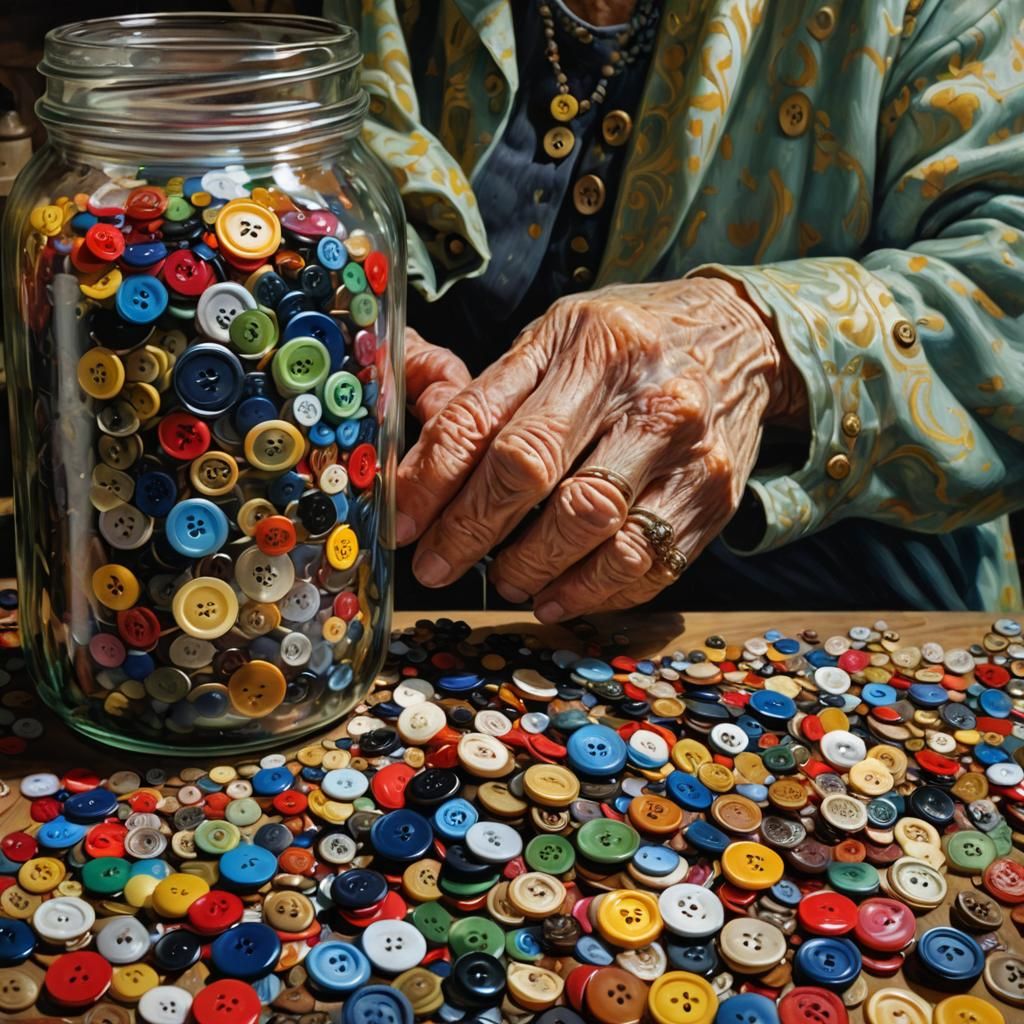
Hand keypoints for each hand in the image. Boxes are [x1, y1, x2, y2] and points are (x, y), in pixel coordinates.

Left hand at [395, 278, 806, 619]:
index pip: (490, 425)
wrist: (742, 341)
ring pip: (594, 533)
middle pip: (536, 480)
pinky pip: (646, 565)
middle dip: (472, 535)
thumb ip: (491, 396)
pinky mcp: (716, 495)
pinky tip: (558, 596)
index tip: (406, 525)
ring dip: (533, 571)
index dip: (435, 483)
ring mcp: (687, 449)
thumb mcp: (557, 337)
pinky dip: (592, 594)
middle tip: (439, 567)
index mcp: (588, 343)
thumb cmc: (629, 343)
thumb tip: (419, 472)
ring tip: (506, 581)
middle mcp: (643, 393)